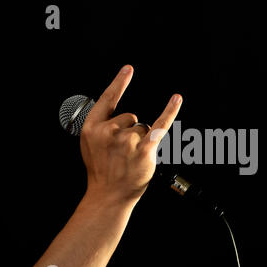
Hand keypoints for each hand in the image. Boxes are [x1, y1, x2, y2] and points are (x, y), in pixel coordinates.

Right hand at [80, 65, 181, 203]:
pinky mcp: (144, 149)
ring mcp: (127, 140)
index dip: (119, 83)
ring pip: (142, 127)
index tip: (129, 69)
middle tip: (123, 153)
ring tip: (131, 158)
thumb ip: (102, 128)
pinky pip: (160, 125)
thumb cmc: (102, 171)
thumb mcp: (90, 146)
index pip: (107, 99)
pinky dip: (170, 112)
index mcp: (92, 128)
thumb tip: (123, 117)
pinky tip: (176, 100)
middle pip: (130, 117)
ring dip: (141, 140)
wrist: (108, 195)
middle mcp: (109, 131)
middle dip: (130, 132)